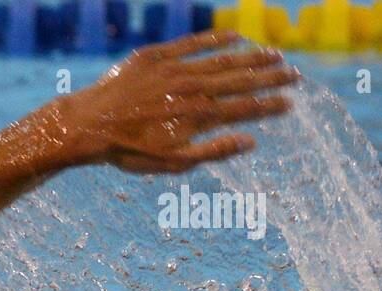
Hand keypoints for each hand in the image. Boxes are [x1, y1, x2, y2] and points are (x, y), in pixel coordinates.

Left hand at [57, 31, 299, 173]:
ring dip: (250, 57)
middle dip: (271, 77)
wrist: (86, 126)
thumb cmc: (128, 150)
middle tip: (295, 73)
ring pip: (221, 60)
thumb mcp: (172, 162)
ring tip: (273, 55)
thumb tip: (251, 141)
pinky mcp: (154, 57)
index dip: (270, 106)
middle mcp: (192, 89)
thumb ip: (213, 152)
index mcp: (199, 117)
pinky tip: (235, 37)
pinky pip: (191, 43)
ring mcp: (174, 70)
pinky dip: (215, 39)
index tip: (291, 102)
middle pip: (240, 81)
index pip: (245, 109)